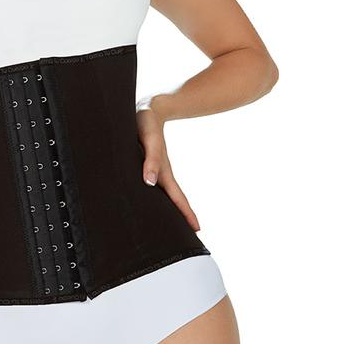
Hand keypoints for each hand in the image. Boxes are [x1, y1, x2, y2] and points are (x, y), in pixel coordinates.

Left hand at [135, 107, 200, 231]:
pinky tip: (152, 199)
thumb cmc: (146, 123)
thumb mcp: (149, 140)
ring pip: (164, 193)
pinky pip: (154, 183)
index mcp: (163, 171)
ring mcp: (155, 168)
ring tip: (171, 224)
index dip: (186, 214)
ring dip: (169, 208)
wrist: (147, 107)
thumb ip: (151, 160)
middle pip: (173, 199)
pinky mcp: (147, 163)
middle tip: (187, 236)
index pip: (177, 197)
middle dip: (181, 216)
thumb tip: (150, 183)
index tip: (197, 230)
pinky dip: (156, 195)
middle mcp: (160, 172)